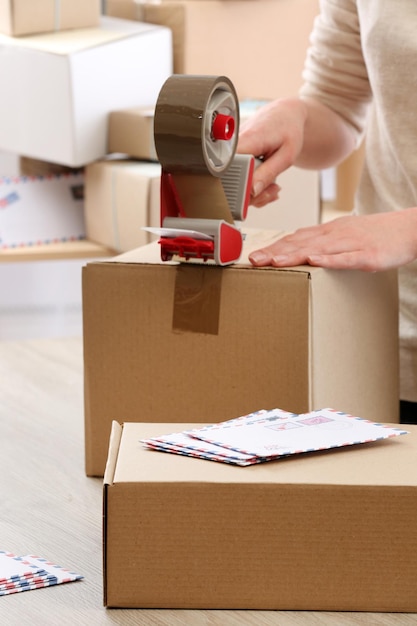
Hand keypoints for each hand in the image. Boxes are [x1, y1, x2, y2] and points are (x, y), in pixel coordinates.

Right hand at [237, 98, 306, 206]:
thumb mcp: (286, 155)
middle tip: (272, 190)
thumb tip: (252, 192)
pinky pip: (237, 179)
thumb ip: (268, 174)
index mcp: (246, 141)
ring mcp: (231, 153)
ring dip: (255, 192)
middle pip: (230, 181)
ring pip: (234, 183)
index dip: (242, 187)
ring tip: (272, 185)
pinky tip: (265, 181)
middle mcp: (233, 146)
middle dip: (252, 195)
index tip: (258, 191)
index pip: (230, 170)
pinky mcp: (233, 159)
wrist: (284, 115)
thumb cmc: (288, 131)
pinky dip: (253, 186)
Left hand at [248, 209, 416, 271]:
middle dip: (275, 251)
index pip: (295, 239)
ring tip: (274, 261)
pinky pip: (347, 258)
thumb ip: (320, 242)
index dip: (273, 246)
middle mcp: (335, 235)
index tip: (253, 256)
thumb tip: (296, 249)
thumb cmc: (375, 234)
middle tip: (253, 260)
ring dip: (294, 254)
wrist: (408, 229)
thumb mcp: (343, 235)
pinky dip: (330, 259)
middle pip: (300, 243)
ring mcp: (351, 244)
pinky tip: (315, 261)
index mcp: (328, 232)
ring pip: (318, 249)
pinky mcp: (367, 256)